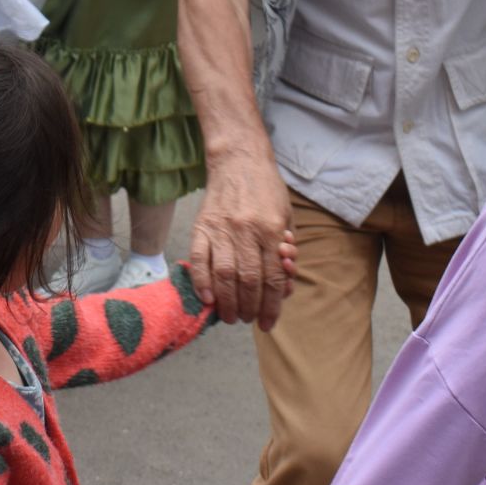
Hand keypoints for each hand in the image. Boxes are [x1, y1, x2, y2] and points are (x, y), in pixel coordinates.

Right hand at [188, 148, 294, 330]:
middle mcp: (247, 231)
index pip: (273, 278)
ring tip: (230, 317)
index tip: (267, 323)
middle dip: (249, 308)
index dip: (271, 306)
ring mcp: (222, 229)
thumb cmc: (267, 191)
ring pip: (224, 275)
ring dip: (227, 302)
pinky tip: (207, 299)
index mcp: (271, 230)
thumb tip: (283, 288)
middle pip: (249, 281)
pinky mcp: (202, 226)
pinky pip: (199, 259)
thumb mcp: (286, 218)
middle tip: (247, 320)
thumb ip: (285, 253)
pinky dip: (202, 282)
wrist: (239, 160)